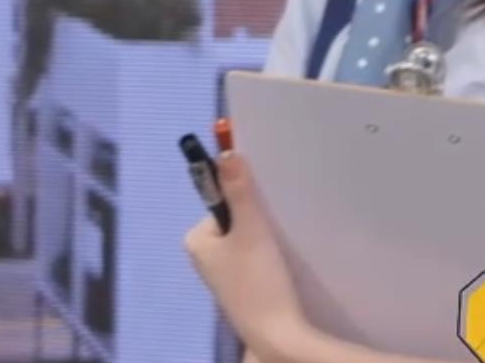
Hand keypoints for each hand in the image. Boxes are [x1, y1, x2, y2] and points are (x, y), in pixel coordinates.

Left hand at [183, 154, 310, 360]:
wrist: (275, 332)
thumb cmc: (257, 280)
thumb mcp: (251, 230)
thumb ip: (240, 191)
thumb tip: (227, 152)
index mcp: (197, 240)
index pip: (224, 202)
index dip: (248, 200)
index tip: (271, 203)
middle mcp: (204, 256)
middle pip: (237, 219)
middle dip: (260, 218)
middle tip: (283, 225)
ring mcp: (224, 274)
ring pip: (249, 239)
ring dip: (269, 237)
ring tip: (287, 245)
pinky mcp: (243, 286)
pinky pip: (256, 257)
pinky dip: (272, 255)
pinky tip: (286, 263)